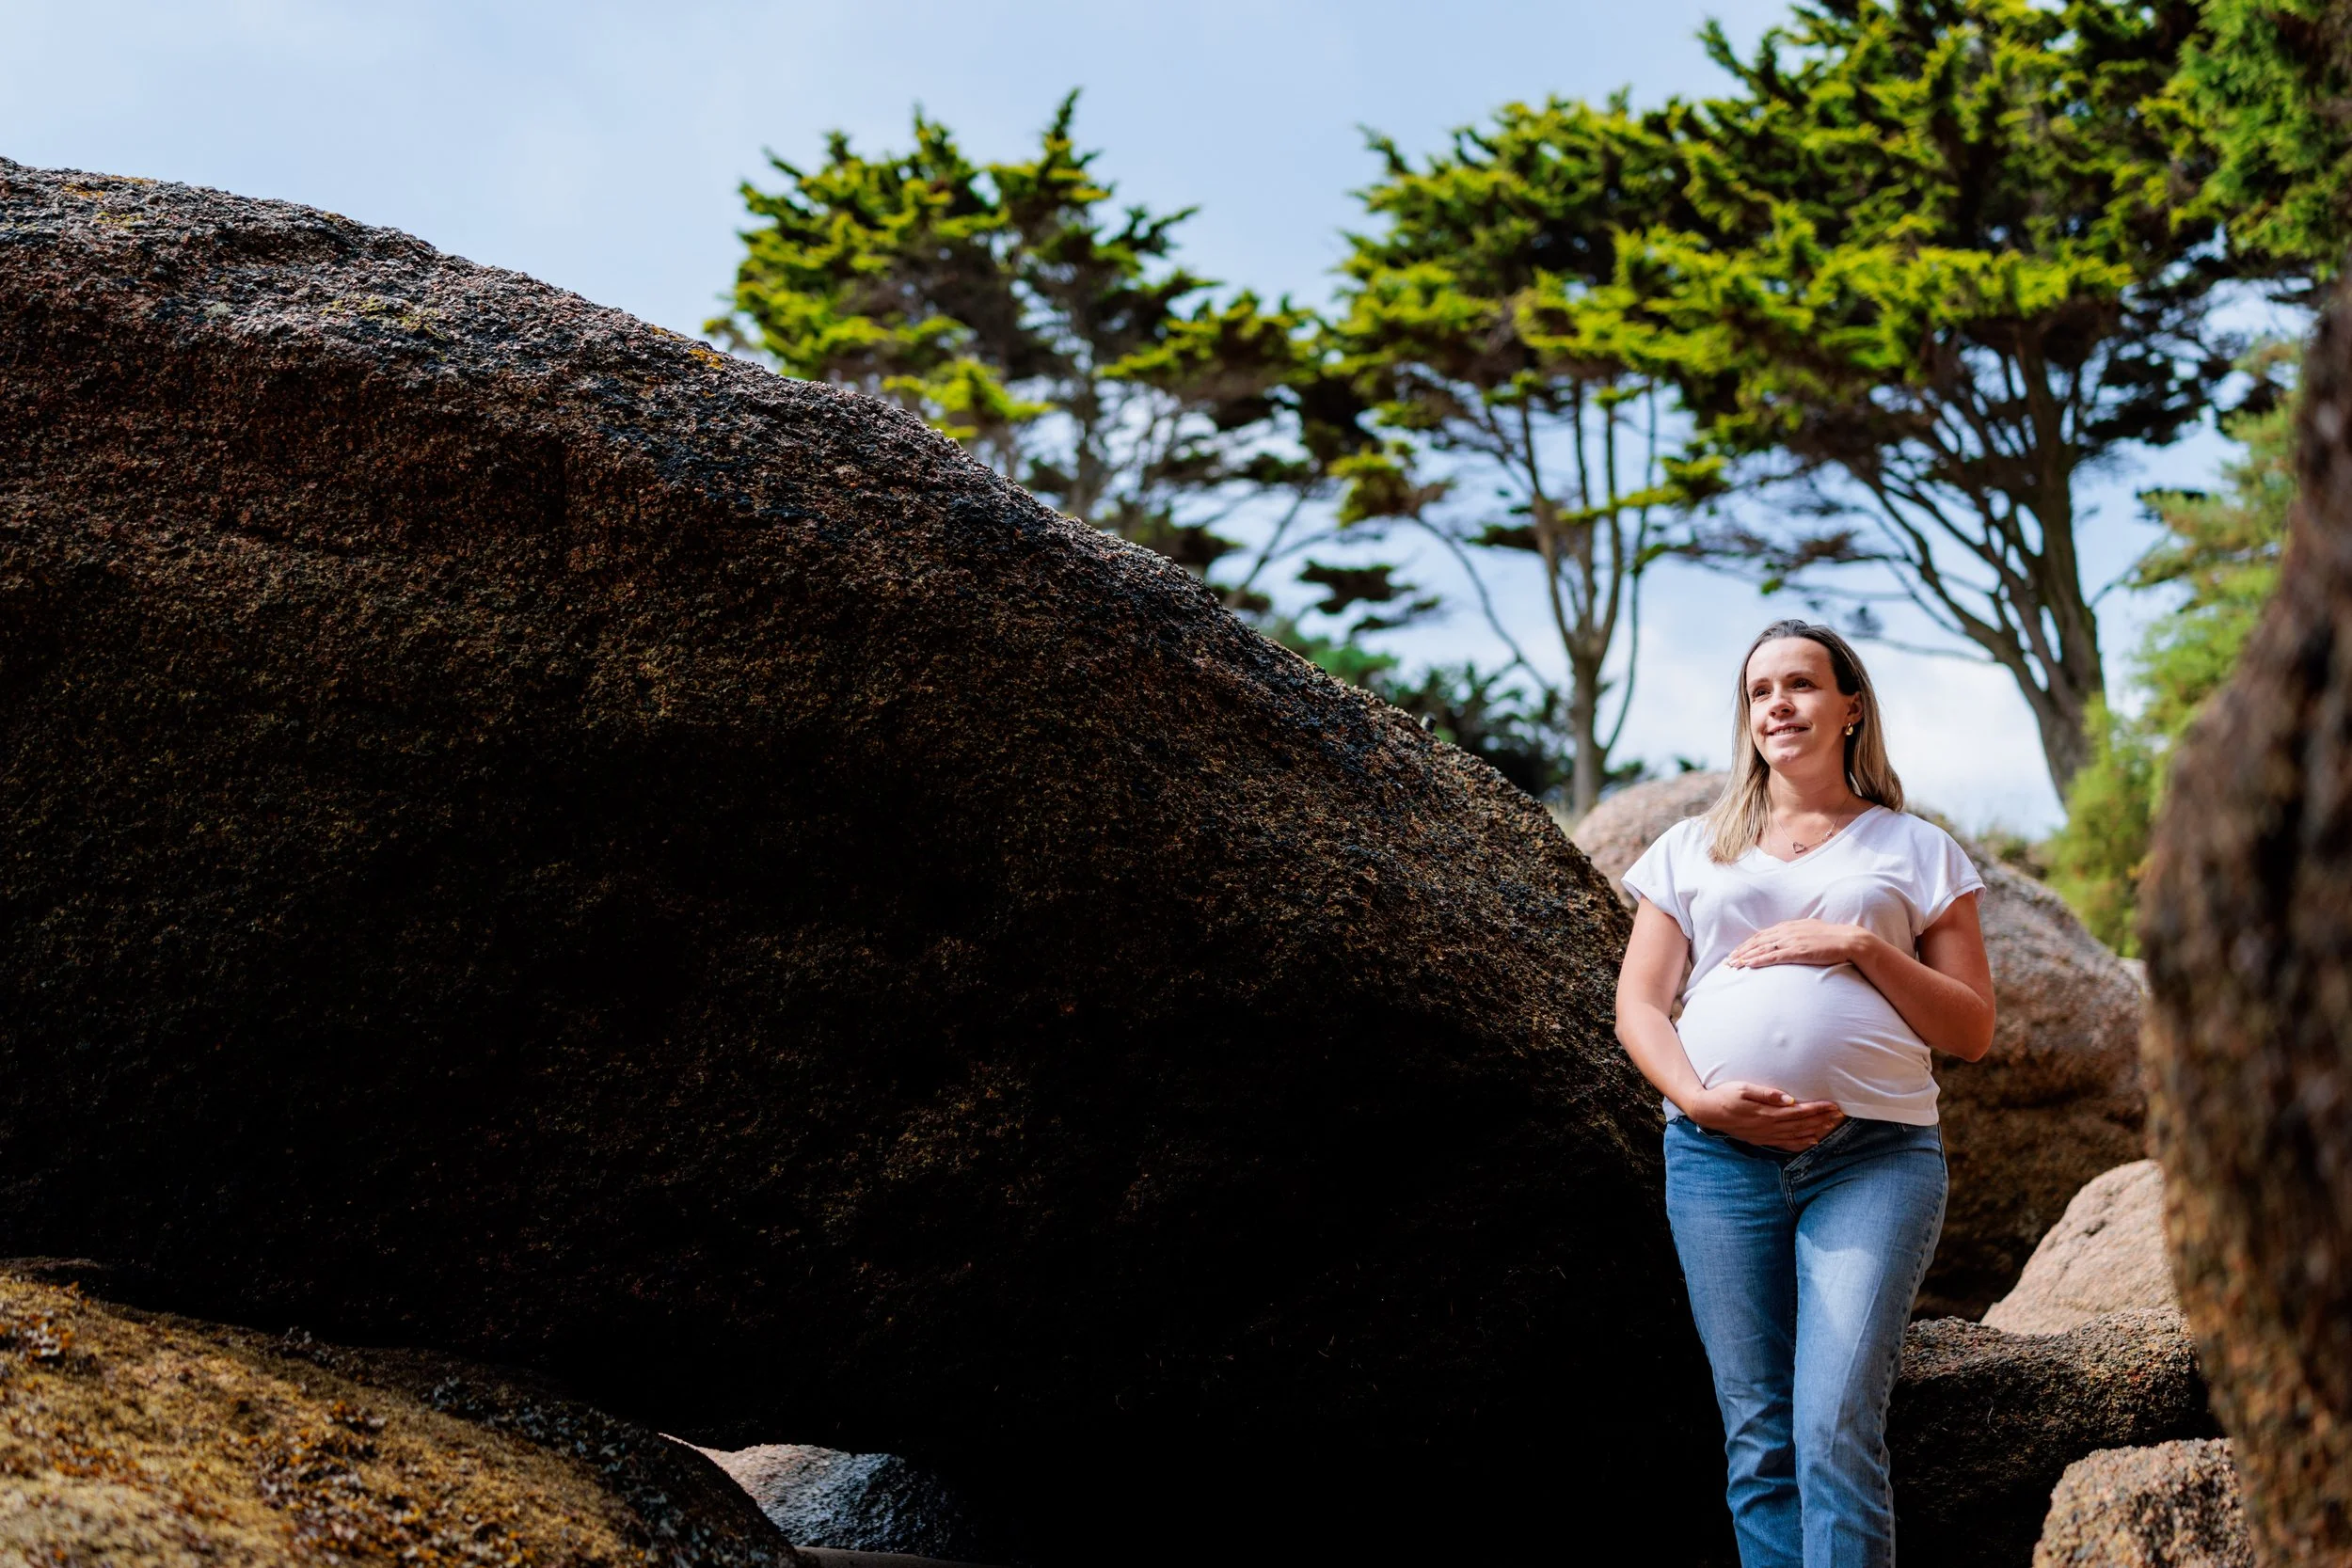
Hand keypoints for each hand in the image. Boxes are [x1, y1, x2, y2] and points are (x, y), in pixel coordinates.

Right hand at [1687, 1081, 1845, 1150]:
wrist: (1707, 1112)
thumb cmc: (1724, 1095)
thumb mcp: (1743, 1088)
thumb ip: (1766, 1093)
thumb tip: (1788, 1098)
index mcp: (1766, 1113)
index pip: (1798, 1112)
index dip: (1817, 1109)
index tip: (1833, 1105)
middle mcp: (1768, 1126)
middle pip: (1801, 1124)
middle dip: (1822, 1119)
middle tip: (1840, 1115)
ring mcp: (1765, 1135)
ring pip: (1797, 1135)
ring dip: (1816, 1130)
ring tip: (1832, 1125)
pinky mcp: (1761, 1139)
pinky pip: (1786, 1144)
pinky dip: (1801, 1143)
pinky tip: (1812, 1141)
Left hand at [1725, 918, 1872, 970]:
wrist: (1848, 940)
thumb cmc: (1831, 938)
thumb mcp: (1809, 932)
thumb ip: (1796, 935)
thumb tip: (1787, 940)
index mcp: (1789, 926)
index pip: (1761, 935)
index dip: (1747, 944)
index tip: (1736, 952)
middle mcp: (1787, 932)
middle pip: (1757, 941)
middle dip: (1740, 951)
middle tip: (1728, 960)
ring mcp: (1791, 941)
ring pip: (1761, 949)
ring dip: (1745, 957)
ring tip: (1733, 965)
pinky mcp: (1797, 951)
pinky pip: (1773, 956)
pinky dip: (1759, 960)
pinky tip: (1749, 965)